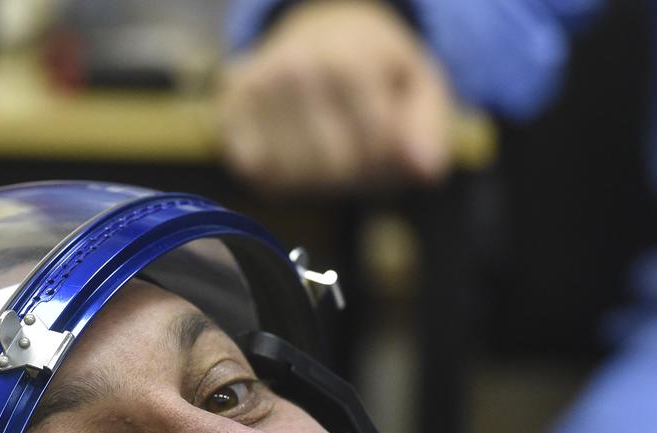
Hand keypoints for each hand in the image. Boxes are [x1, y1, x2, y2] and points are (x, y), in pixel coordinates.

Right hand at [218, 0, 452, 191]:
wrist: (317, 25)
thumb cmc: (374, 65)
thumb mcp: (418, 84)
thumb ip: (428, 129)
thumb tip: (425, 172)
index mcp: (348, 62)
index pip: (373, 154)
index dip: (388, 169)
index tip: (390, 154)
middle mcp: (294, 73)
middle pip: (333, 171)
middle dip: (354, 177)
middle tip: (360, 155)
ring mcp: (255, 92)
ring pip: (293, 180)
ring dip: (316, 183)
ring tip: (327, 151)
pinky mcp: (227, 111)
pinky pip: (257, 176)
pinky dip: (278, 179)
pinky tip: (293, 154)